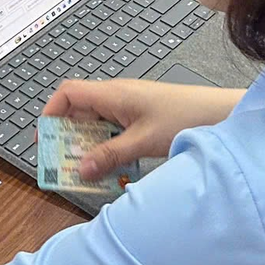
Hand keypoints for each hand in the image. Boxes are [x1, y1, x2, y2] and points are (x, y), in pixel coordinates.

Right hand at [42, 78, 239, 180]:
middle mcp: (118, 97)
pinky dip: (107, 149)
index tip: (44, 139)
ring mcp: (130, 108)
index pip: (68, 93)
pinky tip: (112, 168)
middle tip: (61, 164)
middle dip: (67, 137)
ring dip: (88, 147)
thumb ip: (110, 155)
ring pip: (97, 125)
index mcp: (113, 93)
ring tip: (85, 172)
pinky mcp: (141, 120)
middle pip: (79, 112)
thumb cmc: (185, 117)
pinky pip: (114, 133)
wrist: (220, 114)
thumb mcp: (143, 140)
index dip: (51, 113)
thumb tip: (80, 168)